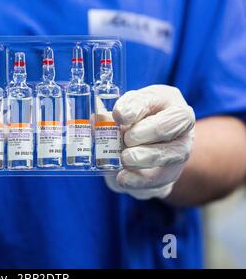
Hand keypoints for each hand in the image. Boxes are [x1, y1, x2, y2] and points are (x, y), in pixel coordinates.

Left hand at [104, 85, 194, 199]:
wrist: (143, 149)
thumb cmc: (132, 123)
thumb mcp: (120, 113)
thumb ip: (109, 115)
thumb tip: (97, 120)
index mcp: (165, 99)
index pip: (153, 99)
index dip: (134, 108)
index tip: (119, 116)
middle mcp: (180, 122)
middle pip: (168, 125)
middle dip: (143, 132)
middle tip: (126, 139)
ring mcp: (180, 148)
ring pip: (170, 153)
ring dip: (143, 157)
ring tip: (124, 159)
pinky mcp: (172, 173)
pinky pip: (159, 178)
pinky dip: (139, 179)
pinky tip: (123, 177)